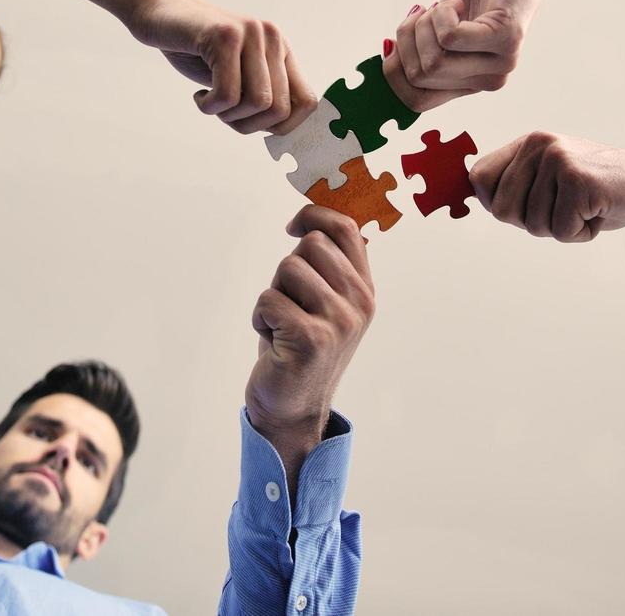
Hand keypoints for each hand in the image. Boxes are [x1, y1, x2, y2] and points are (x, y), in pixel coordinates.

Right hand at [126, 0, 314, 133]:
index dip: (285, 127)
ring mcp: (250, 34)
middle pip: (279, 109)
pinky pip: (227, 94)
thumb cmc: (195, 50)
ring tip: (210, 103)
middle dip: (248, 125)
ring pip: (257, 103)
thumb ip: (259, 96)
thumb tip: (281, 134)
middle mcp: (272, 38)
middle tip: (223, 114)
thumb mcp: (235, 75)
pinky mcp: (224, 36)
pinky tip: (198, 95)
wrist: (157, 12)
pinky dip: (209, 107)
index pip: (307, 102)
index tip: (252, 126)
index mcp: (280, 50)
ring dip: (228, 116)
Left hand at [246, 206, 374, 475]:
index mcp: (364, 290)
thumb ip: (326, 266)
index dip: (315, 215)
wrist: (292, 409)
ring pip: (288, 268)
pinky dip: (260, 318)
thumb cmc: (298, 348)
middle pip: (310, 244)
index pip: (347, 229)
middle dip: (287, 271)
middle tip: (289, 305)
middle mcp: (359, 303)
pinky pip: (268, 300)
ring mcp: (339, 321)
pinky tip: (274, 341)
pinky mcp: (312, 338)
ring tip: (282, 325)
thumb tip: (310, 219)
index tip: (293, 225)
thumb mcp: (324, 304)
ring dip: (273, 296)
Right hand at [388, 0, 553, 111]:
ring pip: (433, 61)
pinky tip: (459, 2)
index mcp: (470, 85)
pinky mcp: (507, 38)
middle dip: (407, 39)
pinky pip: (451, 37)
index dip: (392, 73)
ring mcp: (502, 63)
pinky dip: (442, 13)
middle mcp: (489, 81)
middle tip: (424, 14)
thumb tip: (385, 60)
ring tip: (444, 6)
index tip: (394, 41)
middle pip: (419, 77)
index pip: (416, 102)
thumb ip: (420, 51)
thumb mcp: (440, 28)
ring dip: (425, 24)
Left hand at [471, 133, 624, 242]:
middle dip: (535, 222)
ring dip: (564, 228)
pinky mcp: (579, 181)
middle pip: (503, 210)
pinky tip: (601, 211)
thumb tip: (474, 198)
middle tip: (568, 208)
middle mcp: (539, 145)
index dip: (497, 204)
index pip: (479, 179)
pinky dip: (582, 233)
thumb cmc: (600, 190)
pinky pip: (561, 231)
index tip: (528, 208)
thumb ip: (516, 186)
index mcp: (528, 144)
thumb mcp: (552, 181)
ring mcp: (559, 160)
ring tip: (588, 207)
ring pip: (534, 225)